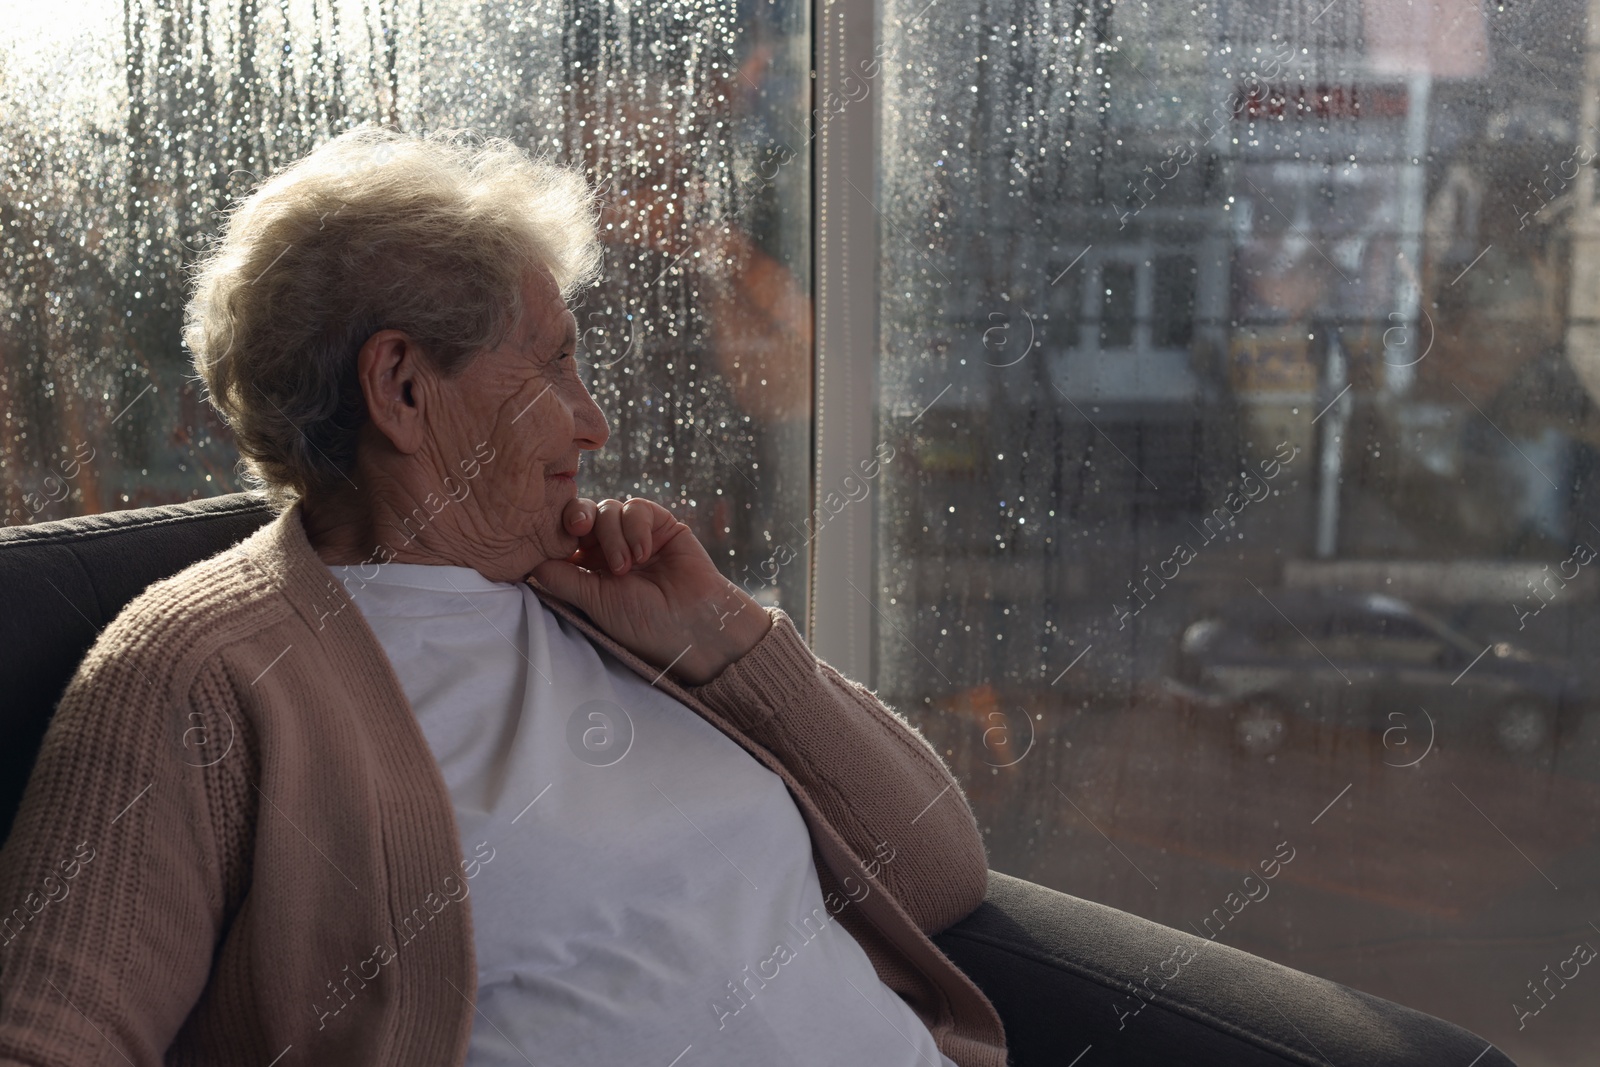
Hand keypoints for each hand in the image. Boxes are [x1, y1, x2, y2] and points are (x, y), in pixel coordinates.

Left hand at [529, 496, 772, 684]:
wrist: (693, 623)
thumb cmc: (643, 622)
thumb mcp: (594, 602)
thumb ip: (561, 578)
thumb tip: (527, 561)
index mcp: (589, 569)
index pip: (563, 538)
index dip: (556, 532)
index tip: (557, 541)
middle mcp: (609, 550)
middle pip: (581, 514)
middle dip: (577, 518)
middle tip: (579, 530)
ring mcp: (635, 536)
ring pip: (607, 509)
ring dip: (613, 535)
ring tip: (627, 566)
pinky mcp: (660, 524)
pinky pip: (636, 507)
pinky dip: (636, 527)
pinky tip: (645, 553)